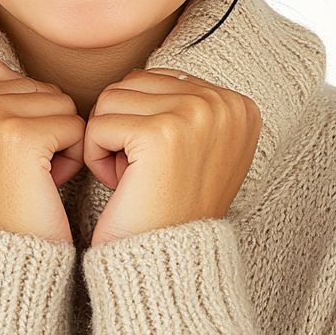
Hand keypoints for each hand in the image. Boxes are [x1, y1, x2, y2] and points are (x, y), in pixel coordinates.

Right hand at [0, 58, 85, 243]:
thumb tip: (9, 60)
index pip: (3, 72)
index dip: (17, 113)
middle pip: (32, 84)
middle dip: (38, 126)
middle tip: (14, 174)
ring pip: (57, 102)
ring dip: (57, 141)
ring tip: (28, 179)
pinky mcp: (17, 137)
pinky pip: (73, 125)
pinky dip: (71, 157)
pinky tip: (46, 186)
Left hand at [83, 69, 260, 246]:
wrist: (166, 263)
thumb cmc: (172, 208)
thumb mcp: (196, 148)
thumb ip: (186, 105)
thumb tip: (156, 71)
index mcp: (239, 105)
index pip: (158, 78)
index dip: (143, 121)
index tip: (164, 164)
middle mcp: (225, 104)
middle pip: (133, 83)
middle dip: (124, 126)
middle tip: (143, 173)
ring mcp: (196, 115)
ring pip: (111, 99)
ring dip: (109, 141)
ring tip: (134, 178)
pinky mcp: (161, 134)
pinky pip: (98, 124)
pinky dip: (96, 157)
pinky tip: (121, 185)